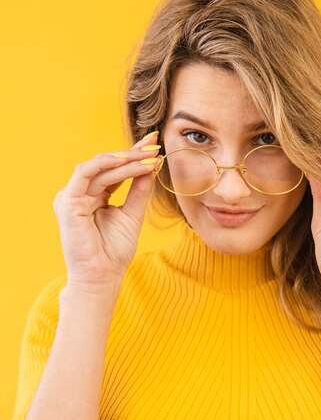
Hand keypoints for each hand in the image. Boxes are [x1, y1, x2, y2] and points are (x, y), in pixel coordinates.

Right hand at [53, 130, 160, 291]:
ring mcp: (72, 197)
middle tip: (154, 145)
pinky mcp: (67, 202)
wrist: (103, 276)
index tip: (155, 143)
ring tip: (147, 156)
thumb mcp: (133, 214)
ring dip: (124, 159)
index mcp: (95, 196)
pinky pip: (85, 174)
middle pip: (107, 164)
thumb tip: (152, 165)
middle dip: (132, 153)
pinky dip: (105, 164)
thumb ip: (140, 189)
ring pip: (99, 167)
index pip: (115, 169)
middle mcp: (81, 194)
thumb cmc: (114, 250)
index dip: (134, 155)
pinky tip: (125, 161)